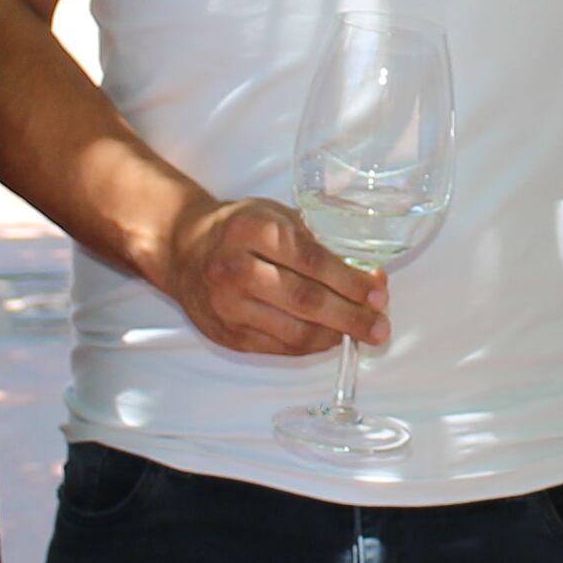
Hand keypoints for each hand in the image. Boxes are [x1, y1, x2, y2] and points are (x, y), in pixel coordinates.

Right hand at [159, 193, 383, 359]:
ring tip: (364, 333)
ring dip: (336, 335)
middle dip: (351, 315)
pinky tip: (331, 337)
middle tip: (381, 325)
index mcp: (251, 229)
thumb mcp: (274, 214)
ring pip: (294, 331)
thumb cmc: (239, 228)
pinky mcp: (227, 335)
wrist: (182, 250)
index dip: (350, 279)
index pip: (311, 260)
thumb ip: (316, 237)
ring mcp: (228, 307)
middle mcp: (236, 269)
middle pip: (305, 300)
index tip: (378, 290)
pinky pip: (279, 348)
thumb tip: (367, 272)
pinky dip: (311, 345)